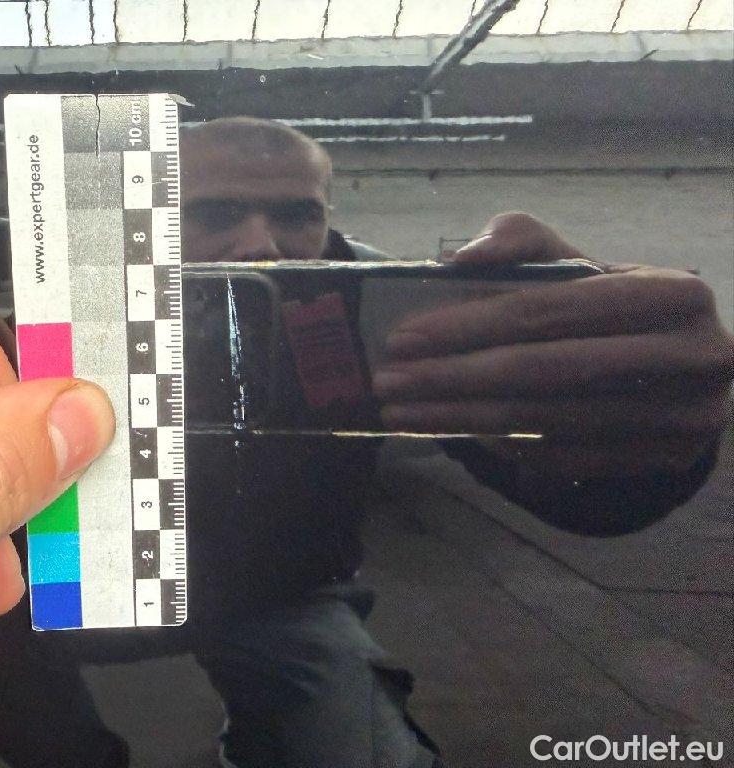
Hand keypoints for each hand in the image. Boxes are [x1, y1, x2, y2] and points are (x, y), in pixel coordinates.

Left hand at [374, 212, 732, 477]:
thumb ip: (520, 241)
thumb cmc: (609, 303)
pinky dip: (501, 444)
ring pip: (546, 421)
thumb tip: (463, 258)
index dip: (468, 324)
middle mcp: (691, 358)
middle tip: (388, 382)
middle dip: (452, 377)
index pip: (548, 310)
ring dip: (461, 418)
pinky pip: (563, 458)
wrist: (677, 363)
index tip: (402, 338)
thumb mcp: (576, 261)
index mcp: (673, 294)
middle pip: (542, 372)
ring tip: (402, 412)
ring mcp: (684, 417)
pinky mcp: (666, 459)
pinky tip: (453, 430)